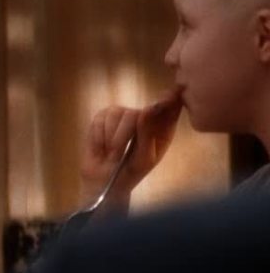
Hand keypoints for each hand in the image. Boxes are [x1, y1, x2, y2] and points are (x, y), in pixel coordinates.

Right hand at [80, 88, 182, 210]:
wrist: (104, 181)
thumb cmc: (130, 172)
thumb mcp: (145, 158)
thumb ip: (148, 133)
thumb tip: (146, 109)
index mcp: (162, 128)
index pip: (171, 106)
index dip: (171, 97)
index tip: (174, 91)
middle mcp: (143, 117)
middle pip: (137, 113)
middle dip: (126, 135)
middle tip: (121, 153)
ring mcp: (121, 115)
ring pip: (117, 114)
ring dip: (112, 139)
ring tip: (112, 153)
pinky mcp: (102, 117)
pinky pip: (100, 120)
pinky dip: (100, 138)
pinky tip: (102, 147)